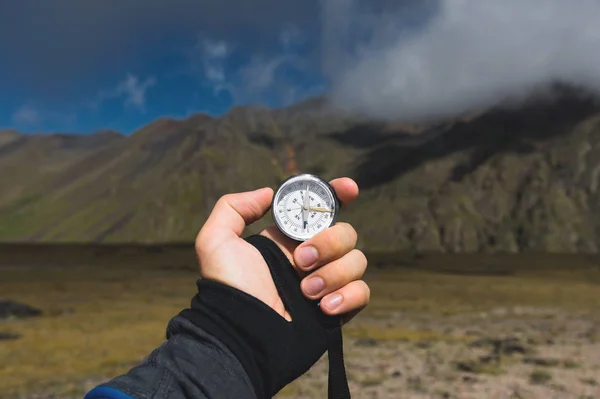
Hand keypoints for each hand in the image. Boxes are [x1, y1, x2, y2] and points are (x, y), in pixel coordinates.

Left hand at [195, 177, 368, 323]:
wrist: (241, 334)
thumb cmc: (227, 289)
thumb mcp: (216, 241)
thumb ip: (234, 207)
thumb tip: (268, 193)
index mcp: (289, 240)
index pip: (323, 210)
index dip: (339, 194)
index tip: (348, 188)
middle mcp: (312, 257)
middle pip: (346, 233)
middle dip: (328, 243)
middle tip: (300, 261)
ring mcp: (327, 283)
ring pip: (357, 261)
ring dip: (333, 273)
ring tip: (306, 291)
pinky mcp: (337, 309)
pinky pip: (363, 292)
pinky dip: (348, 296)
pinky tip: (324, 306)